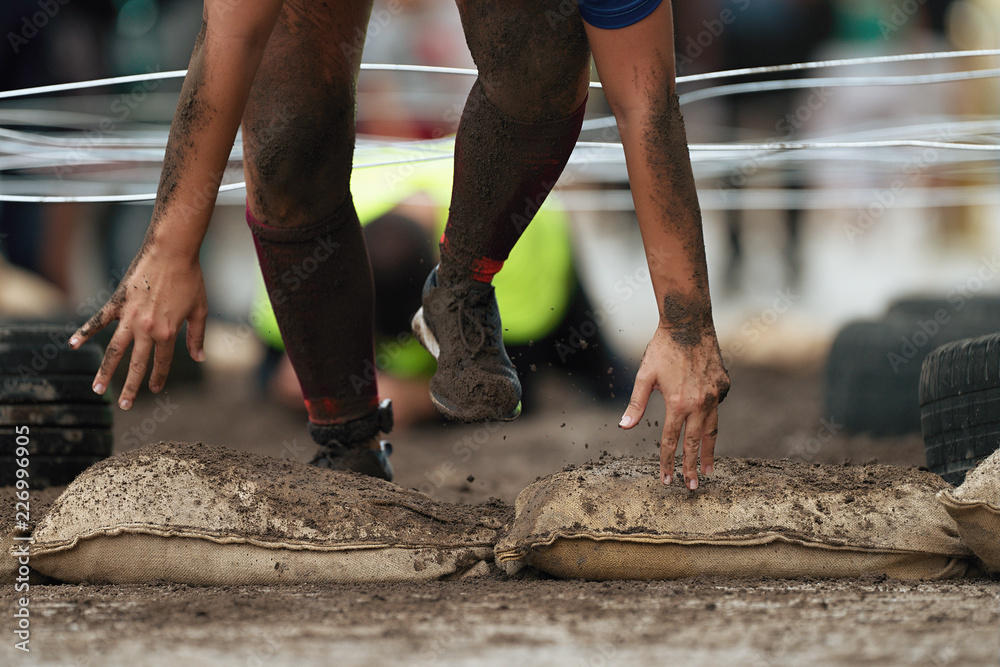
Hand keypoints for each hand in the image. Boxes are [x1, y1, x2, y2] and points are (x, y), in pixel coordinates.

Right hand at [68, 247, 207, 409]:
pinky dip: (85, 332)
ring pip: (114, 349)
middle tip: (123, 405)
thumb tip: (200, 358)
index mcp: (167, 333)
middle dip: (129, 386)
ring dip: (105, 370)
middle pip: (135, 363)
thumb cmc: (190, 279)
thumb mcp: (200, 310)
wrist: (172, 251)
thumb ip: (197, 337)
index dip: (158, 378)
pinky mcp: (117, 302)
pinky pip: (98, 321)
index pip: (162, 362)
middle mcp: (145, 329)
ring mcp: (129, 316)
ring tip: (96, 388)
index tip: (154, 390)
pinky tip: (74, 344)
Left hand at [619, 326, 729, 488]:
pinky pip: (718, 408)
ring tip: (710, 470)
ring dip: (710, 452)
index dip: (667, 462)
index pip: (670, 441)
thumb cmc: (662, 349)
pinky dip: (712, 419)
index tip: (666, 479)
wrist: (689, 324)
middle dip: (692, 467)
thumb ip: (636, 403)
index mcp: (678, 403)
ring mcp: (715, 395)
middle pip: (695, 443)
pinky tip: (707, 427)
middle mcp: (700, 403)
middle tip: (693, 488)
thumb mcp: (644, 376)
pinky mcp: (724, 386)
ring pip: (712, 430)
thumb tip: (624, 426)